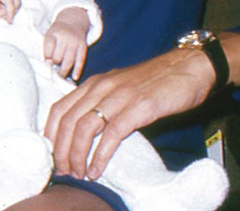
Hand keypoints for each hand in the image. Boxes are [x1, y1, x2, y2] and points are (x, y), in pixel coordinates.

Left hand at [42, 47, 215, 179]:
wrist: (188, 67)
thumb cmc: (156, 81)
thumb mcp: (120, 87)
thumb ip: (102, 102)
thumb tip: (85, 129)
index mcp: (94, 83)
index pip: (59, 107)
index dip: (51, 133)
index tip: (52, 153)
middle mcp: (101, 87)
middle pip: (67, 121)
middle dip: (61, 150)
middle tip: (62, 170)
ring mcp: (119, 96)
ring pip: (84, 128)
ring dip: (77, 155)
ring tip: (78, 173)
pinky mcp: (139, 107)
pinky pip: (111, 134)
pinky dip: (100, 155)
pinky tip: (96, 169)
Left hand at [43, 7, 89, 79]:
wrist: (72, 22)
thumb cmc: (57, 33)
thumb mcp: (49, 36)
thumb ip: (47, 49)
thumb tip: (49, 65)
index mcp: (54, 33)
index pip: (48, 47)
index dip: (46, 57)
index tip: (46, 61)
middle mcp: (65, 37)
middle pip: (58, 57)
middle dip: (55, 65)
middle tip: (53, 71)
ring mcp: (75, 42)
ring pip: (69, 61)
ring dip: (64, 71)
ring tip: (60, 77)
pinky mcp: (83, 47)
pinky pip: (81, 61)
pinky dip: (77, 70)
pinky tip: (74, 78)